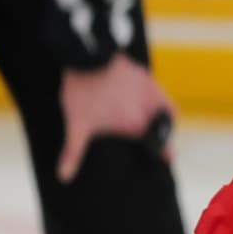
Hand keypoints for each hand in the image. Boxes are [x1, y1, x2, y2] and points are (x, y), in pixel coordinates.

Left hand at [57, 54, 174, 181]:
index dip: (165, 155)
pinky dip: (160, 102)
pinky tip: (152, 104)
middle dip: (158, 136)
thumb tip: (64, 177)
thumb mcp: (76, 124)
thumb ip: (73, 152)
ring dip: (161, 119)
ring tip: (152, 124)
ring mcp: (152, 93)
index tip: (168, 159)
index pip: (161, 148)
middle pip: (162, 130)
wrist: (87, 57)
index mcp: (137, 127)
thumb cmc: (83, 91)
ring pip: (165, 113)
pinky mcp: (149, 79)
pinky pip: (161, 95)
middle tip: (153, 140)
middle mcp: (150, 112)